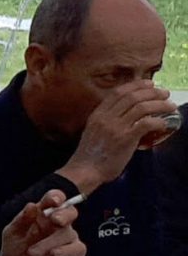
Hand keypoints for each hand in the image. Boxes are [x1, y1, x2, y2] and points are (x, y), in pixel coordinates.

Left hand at [0, 193, 86, 255]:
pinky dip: (66, 250)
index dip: (56, 197)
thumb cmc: (16, 251)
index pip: (54, 200)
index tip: (54, 200)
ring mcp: (67, 239)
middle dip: (64, 214)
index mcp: (42, 215)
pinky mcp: (74, 255)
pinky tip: (54, 253)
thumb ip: (21, 220)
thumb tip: (31, 205)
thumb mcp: (12, 235)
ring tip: (32, 252)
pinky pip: (78, 248)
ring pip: (67, 233)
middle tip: (55, 220)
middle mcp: (57, 225)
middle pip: (70, 212)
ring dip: (49, 242)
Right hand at [60, 81, 176, 196]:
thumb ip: (107, 120)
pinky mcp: (125, 139)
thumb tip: (126, 114)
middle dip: (152, 92)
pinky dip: (158, 121)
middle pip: (133, 96)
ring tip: (170, 106)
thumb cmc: (90, 155)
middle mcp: (106, 118)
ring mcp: (115, 128)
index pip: (118, 92)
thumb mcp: (93, 131)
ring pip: (142, 107)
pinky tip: (163, 124)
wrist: (84, 171)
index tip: (149, 84)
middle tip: (164, 93)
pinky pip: (146, 124)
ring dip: (160, 105)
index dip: (136, 85)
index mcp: (97, 114)